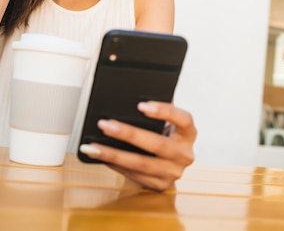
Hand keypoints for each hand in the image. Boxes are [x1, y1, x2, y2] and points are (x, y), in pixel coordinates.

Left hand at [79, 101, 195, 190]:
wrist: (171, 164)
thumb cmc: (166, 135)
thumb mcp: (167, 122)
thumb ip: (157, 110)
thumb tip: (130, 98)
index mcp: (189, 133)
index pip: (183, 120)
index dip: (164, 112)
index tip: (141, 106)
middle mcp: (185, 154)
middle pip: (157, 144)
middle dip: (128, 134)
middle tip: (106, 125)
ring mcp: (174, 172)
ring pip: (142, 164)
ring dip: (115, 154)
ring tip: (94, 147)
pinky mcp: (160, 184)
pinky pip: (135, 175)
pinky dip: (116, 166)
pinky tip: (103, 157)